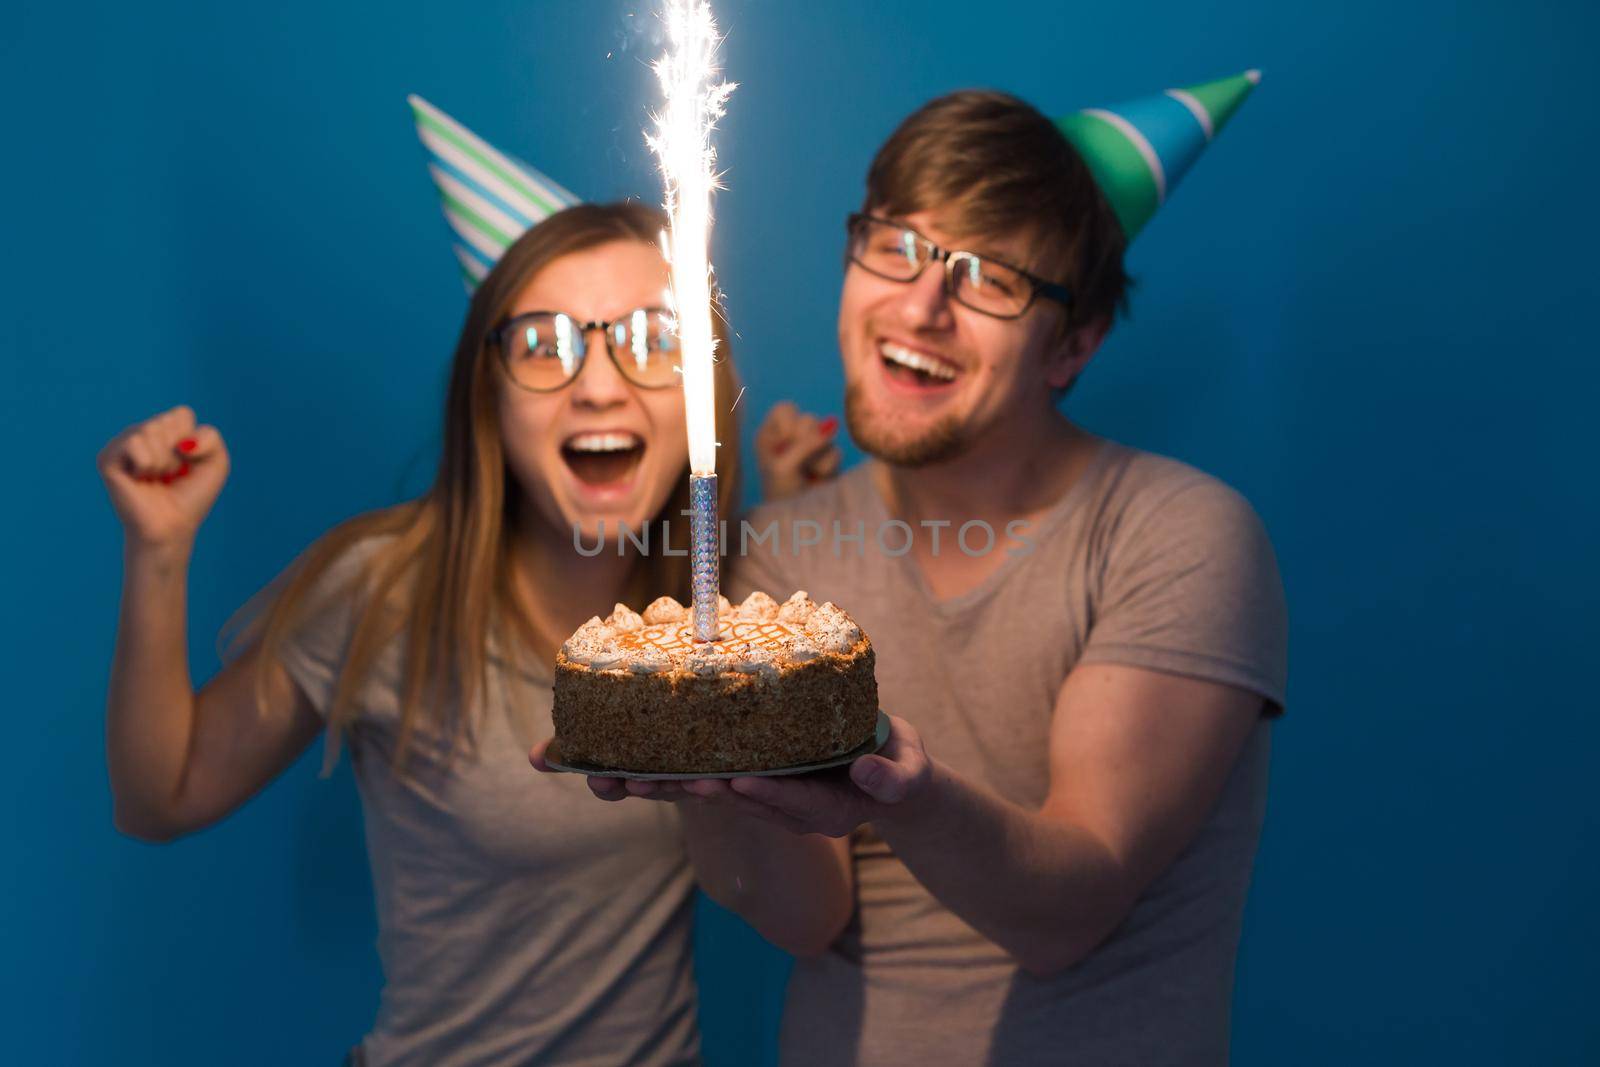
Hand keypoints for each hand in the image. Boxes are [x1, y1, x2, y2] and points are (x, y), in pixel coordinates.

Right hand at [97, 405, 229, 550]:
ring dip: (164, 461)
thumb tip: (182, 443)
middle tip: (170, 474)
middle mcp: (140, 433)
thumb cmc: (191, 496)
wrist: (172, 526)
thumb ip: (210, 437)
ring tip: (156, 478)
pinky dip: (147, 464)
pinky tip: (141, 479)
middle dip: (178, 453)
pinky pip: (134, 443)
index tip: (187, 464)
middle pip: (167, 421)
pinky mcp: (107, 458)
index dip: (193, 442)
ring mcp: (121, 444)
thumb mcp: (216, 463)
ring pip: (150, 430)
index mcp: (163, 430)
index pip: (182, 414)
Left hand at [531, 715, 933, 836]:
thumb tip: (870, 773)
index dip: (763, 791)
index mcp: (822, 809)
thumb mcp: (909, 771)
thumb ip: (895, 777)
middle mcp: (783, 808)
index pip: (788, 800)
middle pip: (729, 800)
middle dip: (681, 791)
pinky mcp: (747, 779)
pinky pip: (701, 774)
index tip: (733, 781)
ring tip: (609, 778)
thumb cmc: (900, 767)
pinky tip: (622, 761)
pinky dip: (663, 768)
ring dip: (656, 784)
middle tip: (636, 782)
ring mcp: (762, 795)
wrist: (886, 779)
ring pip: (704, 790)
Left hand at [755, 402, 841, 500]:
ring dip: (816, 457)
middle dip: (805, 441)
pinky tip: (817, 480)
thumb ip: (804, 443)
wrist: (798, 521)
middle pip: (809, 419)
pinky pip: (835, 452)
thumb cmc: (780, 493)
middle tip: (797, 462)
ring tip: (807, 474)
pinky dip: (826, 467)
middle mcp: (790, 437)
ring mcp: (810, 447)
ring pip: (825, 434)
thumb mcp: (783, 467)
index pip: (785, 409)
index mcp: (770, 434)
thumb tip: (832, 423)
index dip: (790, 424)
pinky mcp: (828, 459)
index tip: (786, 445)